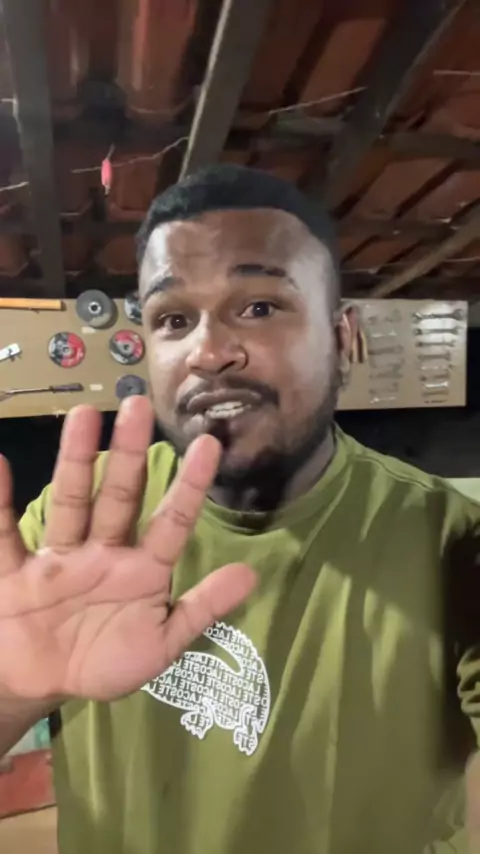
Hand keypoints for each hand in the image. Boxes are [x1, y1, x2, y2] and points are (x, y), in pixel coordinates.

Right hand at [0, 397, 254, 702]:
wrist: (45, 683)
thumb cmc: (107, 659)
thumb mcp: (162, 642)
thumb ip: (202, 609)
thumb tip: (251, 576)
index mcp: (142, 569)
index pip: (171, 522)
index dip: (190, 486)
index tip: (209, 444)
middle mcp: (103, 551)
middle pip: (118, 496)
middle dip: (129, 454)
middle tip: (139, 404)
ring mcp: (60, 556)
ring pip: (70, 502)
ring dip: (75, 460)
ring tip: (84, 415)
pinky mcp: (16, 570)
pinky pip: (4, 533)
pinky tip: (0, 463)